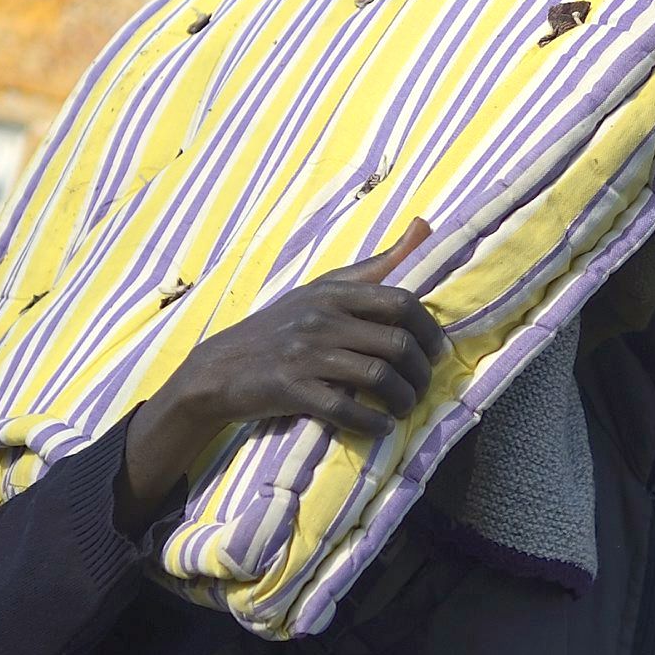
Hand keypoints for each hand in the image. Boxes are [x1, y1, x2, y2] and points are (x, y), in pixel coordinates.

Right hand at [119, 231, 447, 525]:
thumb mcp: (321, 289)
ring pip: (378, 376)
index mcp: (333, 292)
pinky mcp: (292, 389)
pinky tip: (380, 428)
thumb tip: (424, 226)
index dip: (429, 330)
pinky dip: (372, 423)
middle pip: (397, 342)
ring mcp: (306, 354)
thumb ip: (375, 266)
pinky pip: (346, 408)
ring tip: (403, 408)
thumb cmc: (278, 328)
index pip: (401, 302)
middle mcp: (321, 318)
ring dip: (403, 399)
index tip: (436, 352)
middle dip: (421, 371)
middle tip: (422, 386)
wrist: (218, 369)